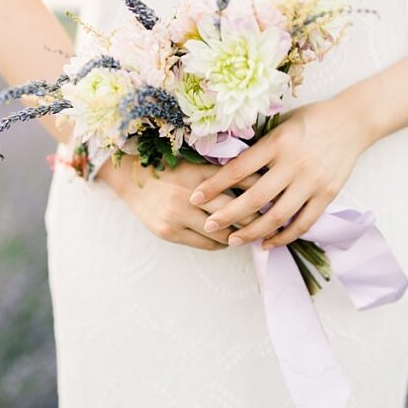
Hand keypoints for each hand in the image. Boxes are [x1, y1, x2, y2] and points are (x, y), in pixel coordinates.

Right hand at [100, 158, 260, 250]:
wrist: (131, 177)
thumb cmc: (170, 168)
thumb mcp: (197, 163)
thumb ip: (223, 173)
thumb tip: (260, 181)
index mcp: (200, 172)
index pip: (241, 183)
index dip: (262, 192)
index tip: (276, 198)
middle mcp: (189, 193)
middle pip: (236, 210)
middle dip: (257, 218)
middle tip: (271, 221)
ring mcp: (177, 214)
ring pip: (222, 232)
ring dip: (240, 234)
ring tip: (252, 233)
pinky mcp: (169, 231)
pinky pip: (206, 244)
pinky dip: (222, 243)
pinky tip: (228, 239)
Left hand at [188, 98, 371, 247]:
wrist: (353, 121)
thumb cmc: (313, 119)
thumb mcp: (282, 123)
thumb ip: (260, 144)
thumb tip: (225, 163)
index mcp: (278, 143)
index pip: (239, 169)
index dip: (214, 185)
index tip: (194, 197)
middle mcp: (293, 163)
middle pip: (254, 198)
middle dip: (228, 215)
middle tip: (209, 225)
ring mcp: (312, 181)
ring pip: (277, 216)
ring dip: (253, 232)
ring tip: (234, 240)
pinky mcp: (327, 194)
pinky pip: (304, 222)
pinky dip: (284, 236)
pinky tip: (268, 242)